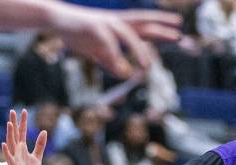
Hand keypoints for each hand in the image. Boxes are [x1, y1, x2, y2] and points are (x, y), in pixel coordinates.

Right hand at [3, 109, 45, 164]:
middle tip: (13, 111)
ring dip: (10, 134)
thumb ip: (40, 145)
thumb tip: (44, 131)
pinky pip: (9, 158)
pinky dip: (6, 151)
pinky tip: (4, 144)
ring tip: (9, 123)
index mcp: (23, 149)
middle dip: (14, 123)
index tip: (23, 111)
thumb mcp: (37, 158)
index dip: (23, 122)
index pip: (22, 132)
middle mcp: (17, 152)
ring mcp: (15, 159)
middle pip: (15, 135)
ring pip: (11, 144)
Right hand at [54, 7, 181, 77]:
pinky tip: (121, 68)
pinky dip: (115, 56)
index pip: (145, 24)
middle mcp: (116, 21)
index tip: (178, 29)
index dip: (161, 26)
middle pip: (143, 23)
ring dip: (138, 50)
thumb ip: (110, 61)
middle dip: (161, 29)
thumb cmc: (77, 34)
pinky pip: (108, 44)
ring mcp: (105, 22)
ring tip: (147, 66)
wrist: (56, 20)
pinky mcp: (93, 27)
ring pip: (128, 35)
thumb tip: (124, 73)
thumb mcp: (96, 52)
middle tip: (179, 34)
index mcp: (118, 25)